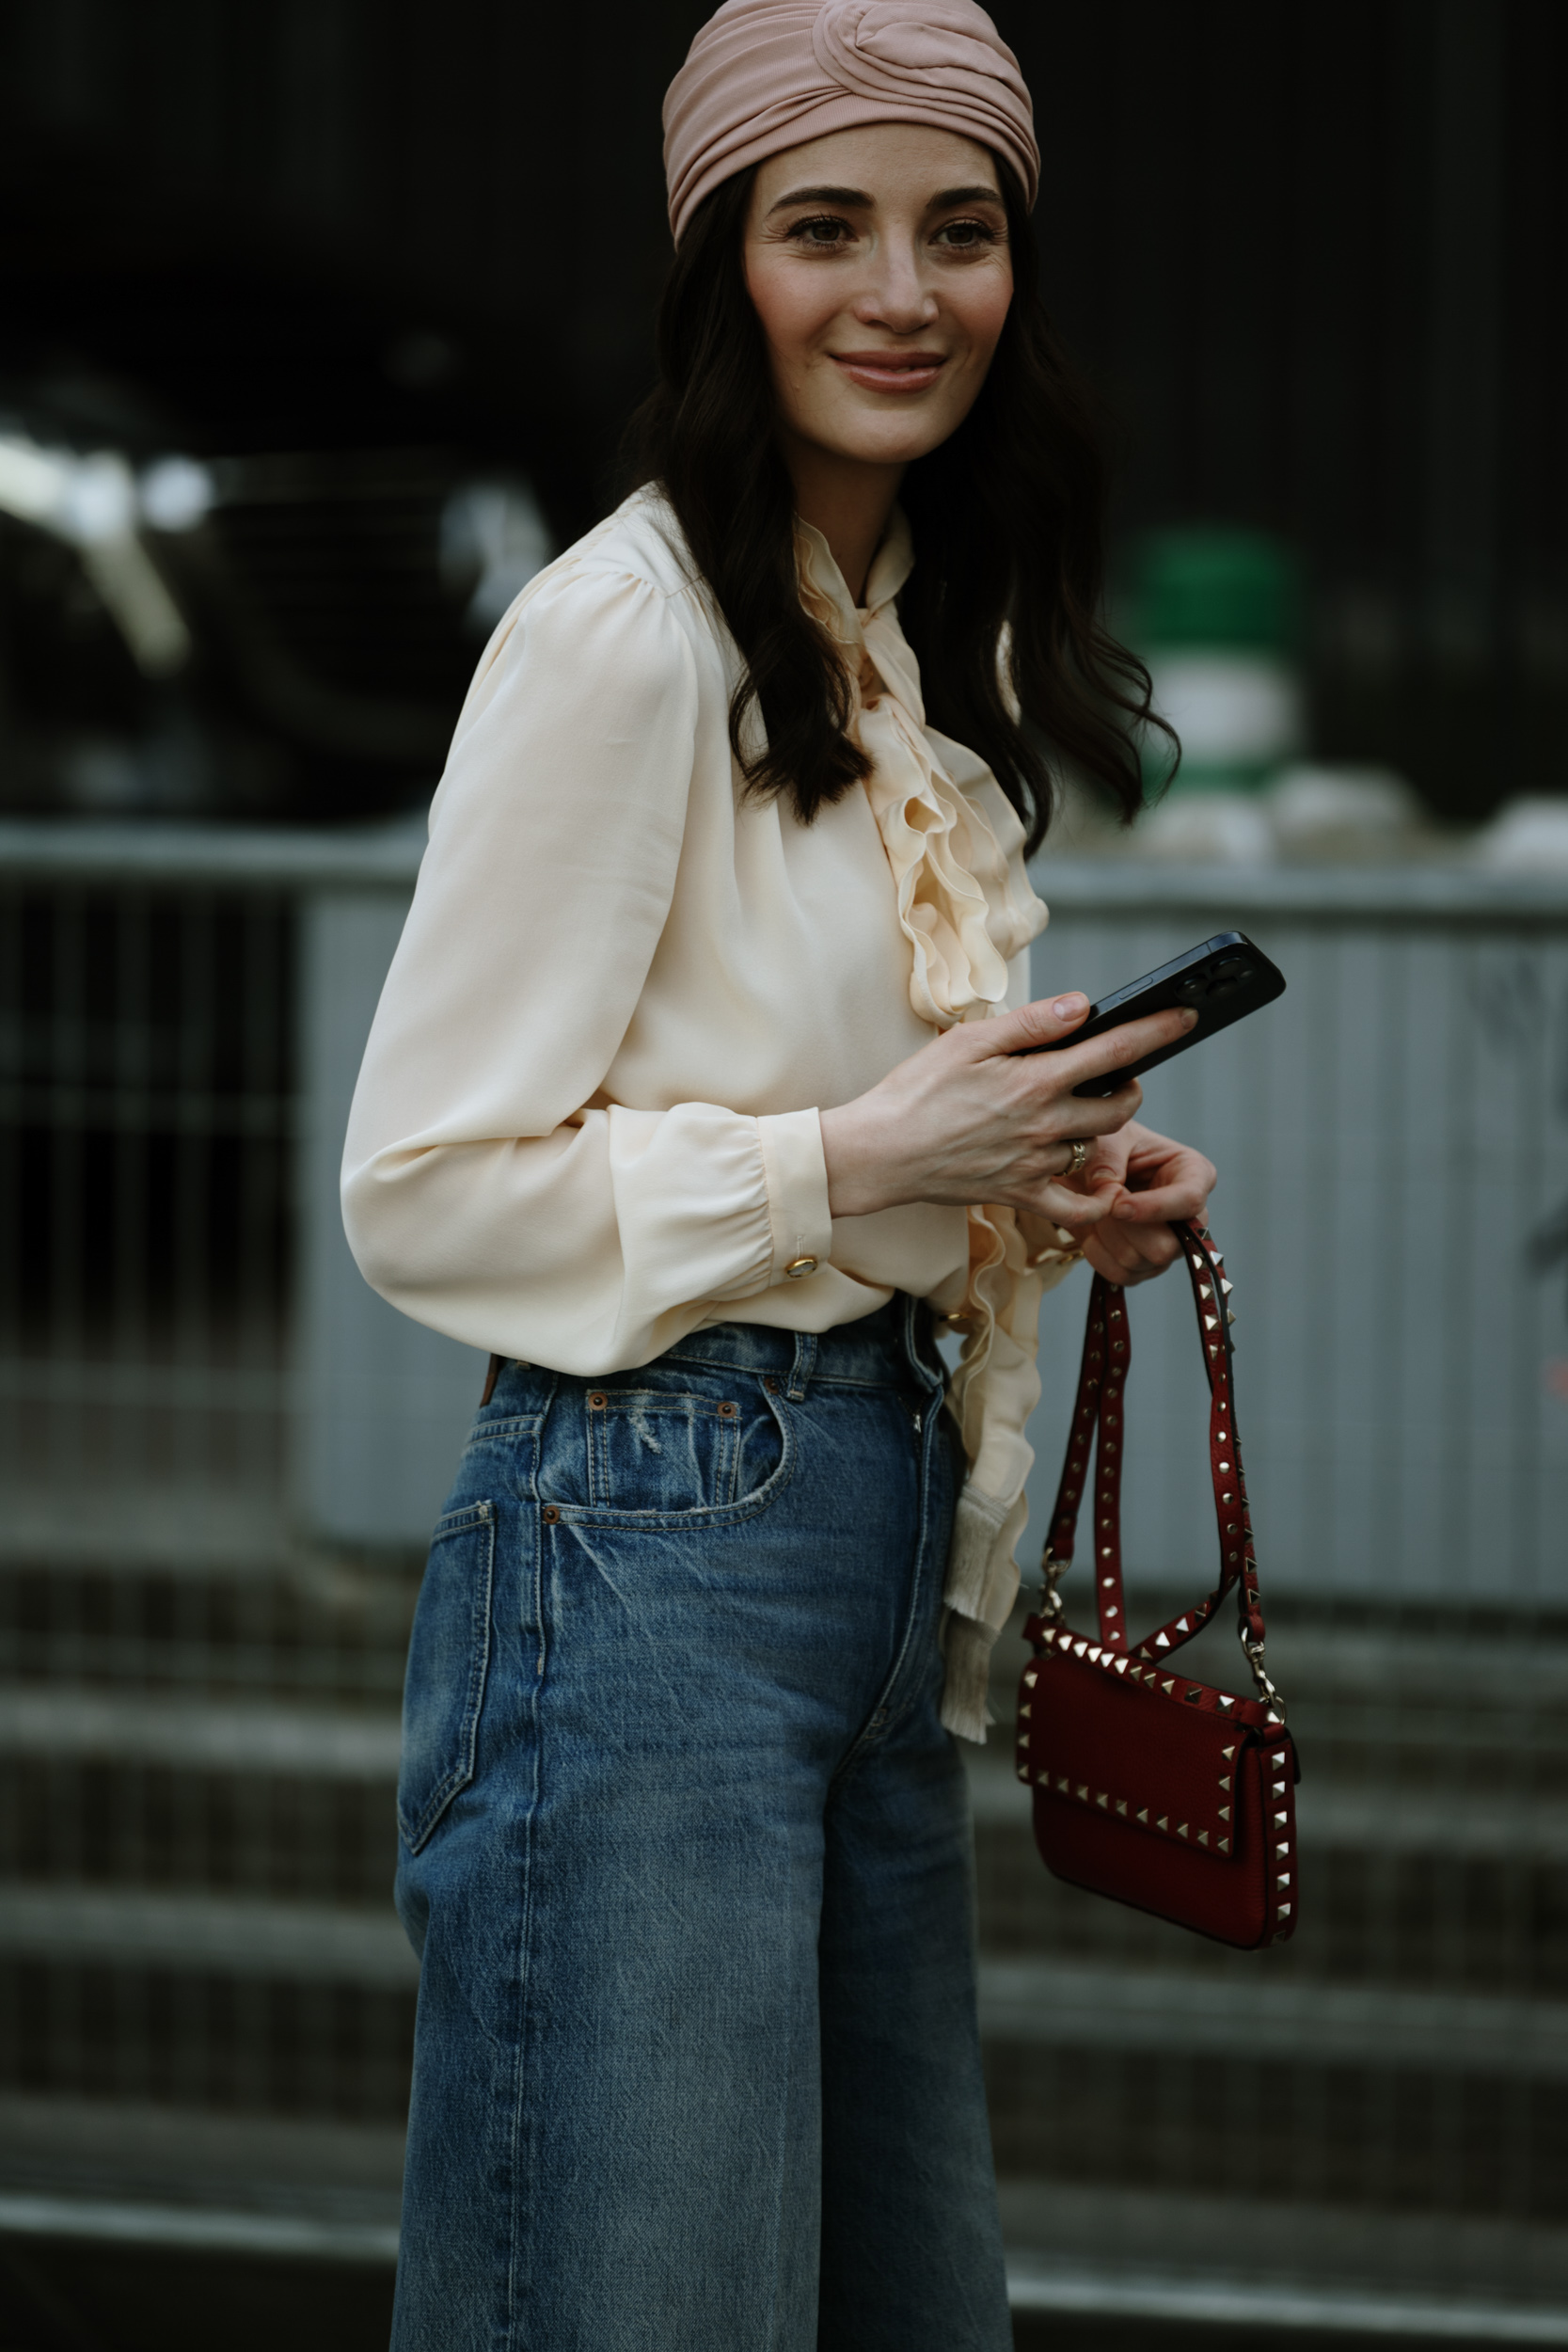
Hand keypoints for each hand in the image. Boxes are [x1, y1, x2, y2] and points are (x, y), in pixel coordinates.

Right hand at [819, 991, 1196, 1224]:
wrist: (879, 1153)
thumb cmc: (916, 1091)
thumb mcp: (968, 1041)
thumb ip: (1031, 1024)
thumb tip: (1083, 1007)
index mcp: (1035, 1079)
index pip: (1115, 1050)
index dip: (1157, 1031)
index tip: (1186, 1016)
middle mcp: (1045, 1124)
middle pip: (1120, 1105)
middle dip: (1130, 1085)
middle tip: (1117, 1075)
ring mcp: (1036, 1163)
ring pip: (1097, 1146)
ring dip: (1102, 1128)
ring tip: (1083, 1112)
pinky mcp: (1021, 1195)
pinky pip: (1077, 1207)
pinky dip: (1096, 1200)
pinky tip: (1098, 1185)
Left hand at [1057, 1121, 1217, 1284]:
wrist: (1084, 1168)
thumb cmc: (1107, 1144)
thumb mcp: (1106, 1138)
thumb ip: (1107, 1160)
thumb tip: (1109, 1194)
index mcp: (1193, 1173)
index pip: (1189, 1200)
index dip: (1153, 1208)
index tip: (1117, 1206)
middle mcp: (1190, 1216)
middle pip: (1168, 1247)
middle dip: (1125, 1229)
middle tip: (1101, 1204)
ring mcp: (1171, 1244)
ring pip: (1140, 1262)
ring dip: (1106, 1237)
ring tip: (1096, 1209)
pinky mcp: (1147, 1265)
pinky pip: (1123, 1275)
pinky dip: (1098, 1254)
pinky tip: (1093, 1229)